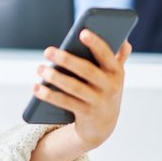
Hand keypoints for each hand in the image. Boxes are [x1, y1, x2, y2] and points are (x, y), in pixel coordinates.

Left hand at [33, 29, 132, 150]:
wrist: (103, 127)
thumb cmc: (104, 92)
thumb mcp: (113, 77)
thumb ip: (117, 59)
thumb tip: (125, 41)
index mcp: (116, 72)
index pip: (106, 55)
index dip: (96, 44)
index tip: (82, 32)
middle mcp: (110, 87)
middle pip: (86, 70)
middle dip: (66, 59)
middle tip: (48, 50)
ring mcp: (98, 102)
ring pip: (74, 87)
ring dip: (54, 77)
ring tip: (40, 68)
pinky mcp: (86, 114)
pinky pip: (65, 103)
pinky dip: (49, 95)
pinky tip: (36, 88)